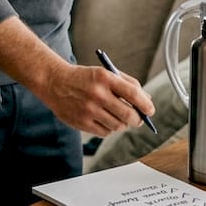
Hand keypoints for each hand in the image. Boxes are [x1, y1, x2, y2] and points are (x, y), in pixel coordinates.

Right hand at [0, 17, 154, 135]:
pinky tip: (104, 120)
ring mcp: (89, 110)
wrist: (54, 82)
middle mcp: (98, 94)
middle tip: (138, 119)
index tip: (150, 110)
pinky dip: (109, 128)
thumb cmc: (83, 78)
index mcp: (105, 78)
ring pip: (118, 126)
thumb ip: (127, 84)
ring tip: (117, 117)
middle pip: (129, 115)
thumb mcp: (104, 73)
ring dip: (122, 124)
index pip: (134, 94)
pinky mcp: (82, 122)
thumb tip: (146, 100)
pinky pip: (105, 132)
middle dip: (137, 119)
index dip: (146, 105)